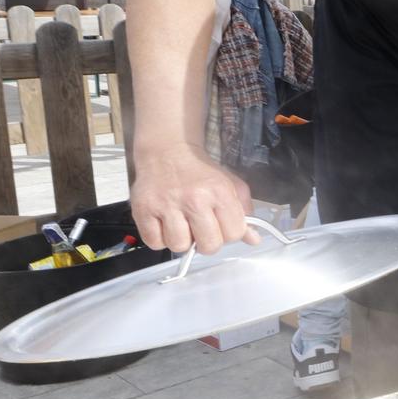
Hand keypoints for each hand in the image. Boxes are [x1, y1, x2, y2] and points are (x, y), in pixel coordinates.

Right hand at [130, 142, 255, 252]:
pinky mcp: (143, 209)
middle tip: (201, 229)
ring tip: (182, 225)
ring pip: (180, 246)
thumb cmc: (201, 173)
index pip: (234, 234)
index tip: (221, 225)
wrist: (168, 152)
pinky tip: (165, 224)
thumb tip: (254, 239)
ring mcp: (166, 204)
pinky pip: (154, 243)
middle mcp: (194, 198)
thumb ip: (244, 212)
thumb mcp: (230, 185)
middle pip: (208, 246)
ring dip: (182, 240)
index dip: (229, 234)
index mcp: (219, 192)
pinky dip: (160, 239)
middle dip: (207, 242)